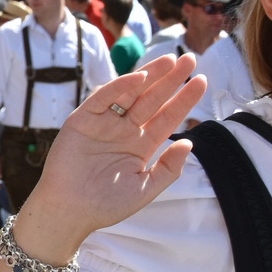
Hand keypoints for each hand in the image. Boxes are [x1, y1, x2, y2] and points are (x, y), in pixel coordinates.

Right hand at [15, 54, 206, 262]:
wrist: (69, 211)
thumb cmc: (105, 205)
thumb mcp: (145, 189)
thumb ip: (168, 169)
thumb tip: (188, 143)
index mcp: (141, 145)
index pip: (168, 117)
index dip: (184, 100)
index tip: (202, 82)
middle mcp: (125, 130)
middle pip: (153, 98)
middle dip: (171, 79)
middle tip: (190, 60)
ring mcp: (104, 123)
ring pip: (131, 92)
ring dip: (150, 75)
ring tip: (171, 60)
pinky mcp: (83, 119)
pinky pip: (103, 98)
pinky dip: (120, 86)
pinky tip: (140, 77)